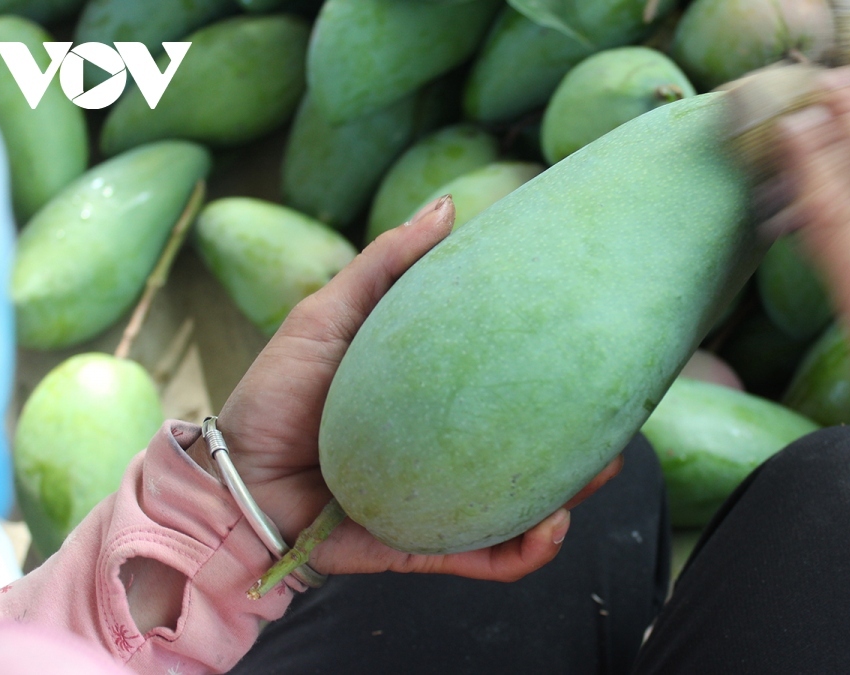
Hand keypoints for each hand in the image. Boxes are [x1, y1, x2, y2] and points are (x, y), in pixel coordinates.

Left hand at [194, 196, 622, 580]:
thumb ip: (388, 265)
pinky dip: (527, 552)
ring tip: (598, 471)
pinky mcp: (423, 547)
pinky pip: (488, 559)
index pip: (512, 388)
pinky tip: (551, 528)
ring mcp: (441, 501)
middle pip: (534, 452)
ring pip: (526, 508)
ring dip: (572, 496)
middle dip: (588, 444)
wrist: (231, 478)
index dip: (560, 373)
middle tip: (618, 422)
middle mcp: (448, 452)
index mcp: (436, 400)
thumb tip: (450, 207)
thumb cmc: (276, 393)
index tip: (599, 345)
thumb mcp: (332, 316)